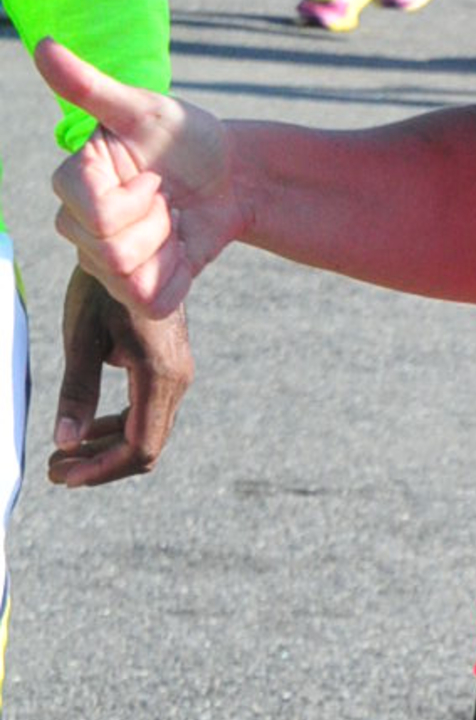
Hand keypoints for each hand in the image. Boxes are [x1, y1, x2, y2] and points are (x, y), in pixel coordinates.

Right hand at [39, 42, 244, 319]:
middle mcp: (78, 224)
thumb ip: (90, 86)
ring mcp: (104, 261)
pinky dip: (178, 278)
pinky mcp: (136, 289)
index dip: (135, 199)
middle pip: (109, 251)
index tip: (154, 176)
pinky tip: (180, 250)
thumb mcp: (143, 108)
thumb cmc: (185, 137)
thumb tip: (44, 46)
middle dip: (156, 222)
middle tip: (167, 198)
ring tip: (172, 221)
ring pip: (129, 277)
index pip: (92, 214)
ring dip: (168, 247)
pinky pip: (153, 302)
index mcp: (74, 181)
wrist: (231, 176)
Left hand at [49, 263, 192, 485]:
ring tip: (64, 455)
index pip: (139, 448)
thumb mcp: (82, 336)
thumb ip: (76, 392)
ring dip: (105, 448)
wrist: (137, 244)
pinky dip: (116, 427)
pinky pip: (146, 413)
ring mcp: (176, 375)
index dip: (101, 469)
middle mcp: (177, 381)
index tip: (65, 475)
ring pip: (146, 433)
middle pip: (144, 447)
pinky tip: (87, 427)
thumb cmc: (105, 286)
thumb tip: (65, 442)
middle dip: (99, 465)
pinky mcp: (167, 368)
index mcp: (160, 376)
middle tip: (54, 471)